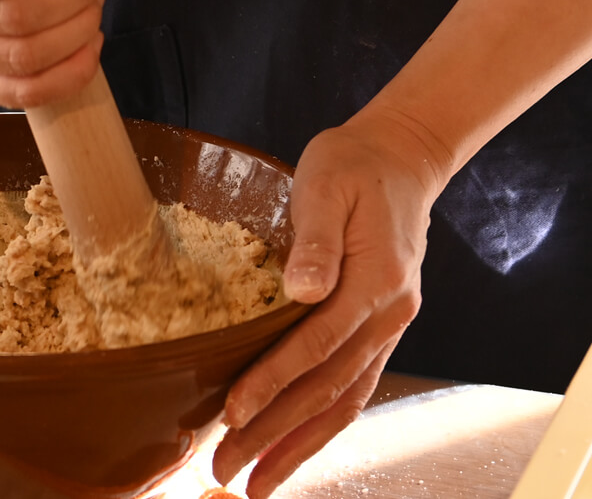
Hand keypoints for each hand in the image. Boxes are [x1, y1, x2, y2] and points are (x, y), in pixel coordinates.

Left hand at [212, 112, 445, 497]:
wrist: (401, 160)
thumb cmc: (353, 168)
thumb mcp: (328, 184)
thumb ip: (316, 239)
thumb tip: (299, 290)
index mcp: (376, 282)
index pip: (317, 344)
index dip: (273, 381)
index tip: (232, 414)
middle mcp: (389, 315)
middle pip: (327, 388)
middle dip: (274, 434)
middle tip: (225, 469)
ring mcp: (389, 327)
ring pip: (344, 401)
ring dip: (298, 445)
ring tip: (257, 483)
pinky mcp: (378, 330)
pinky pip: (353, 388)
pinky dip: (322, 425)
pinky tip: (292, 448)